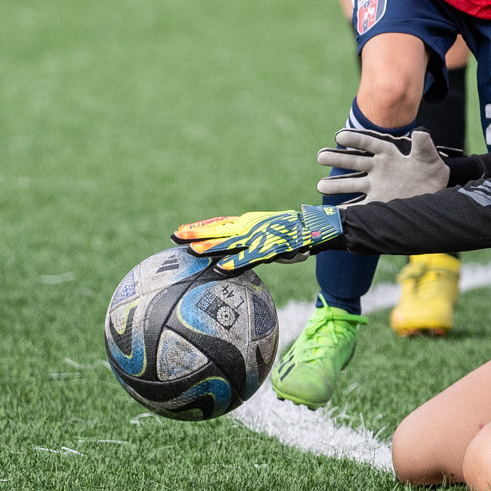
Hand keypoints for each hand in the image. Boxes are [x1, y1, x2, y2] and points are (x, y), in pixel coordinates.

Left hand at [172, 205, 342, 273]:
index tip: (180, 231)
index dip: (199, 227)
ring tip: (192, 251)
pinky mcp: (271, 248)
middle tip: (174, 237)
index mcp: (249, 222)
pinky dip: (235, 263)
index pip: (219, 223)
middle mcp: (251, 226)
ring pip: (230, 242)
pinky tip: (221, 268)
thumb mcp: (268, 233)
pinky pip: (250, 257)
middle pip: (219, 230)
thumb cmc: (293, 233)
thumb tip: (235, 255)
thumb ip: (252, 241)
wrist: (316, 227)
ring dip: (211, 247)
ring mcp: (260, 236)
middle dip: (196, 234)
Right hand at [316, 128, 449, 202]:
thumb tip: (421, 131)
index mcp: (389, 154)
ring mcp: (376, 187)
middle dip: (338, 159)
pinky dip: (346, 210)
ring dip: (337, 185)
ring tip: (320, 186)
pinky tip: (332, 212)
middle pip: (355, 162)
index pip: (370, 144)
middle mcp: (378, 169)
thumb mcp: (430, 158)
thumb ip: (424, 146)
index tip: (339, 136)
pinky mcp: (378, 203)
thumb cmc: (432, 172)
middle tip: (320, 156)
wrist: (435, 195)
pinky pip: (359, 206)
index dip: (355, 140)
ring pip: (352, 184)